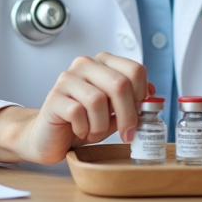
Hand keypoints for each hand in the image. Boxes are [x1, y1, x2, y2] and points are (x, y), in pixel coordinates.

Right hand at [0, 52, 150, 164]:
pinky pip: (78, 113)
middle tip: (126, 134)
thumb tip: (152, 93)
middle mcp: (85, 65)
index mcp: (103, 63)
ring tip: (94, 131)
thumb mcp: (114, 111)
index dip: (141, 96)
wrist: (49, 137)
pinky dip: (85, 129)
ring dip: (102, 125)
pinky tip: (79, 131)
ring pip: (98, 100)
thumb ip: (132, 99)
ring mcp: (67, 79)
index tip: (139, 115)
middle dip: (127, 115)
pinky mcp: (53, 97)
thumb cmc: (83, 122)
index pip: (135, 70)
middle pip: (120, 84)